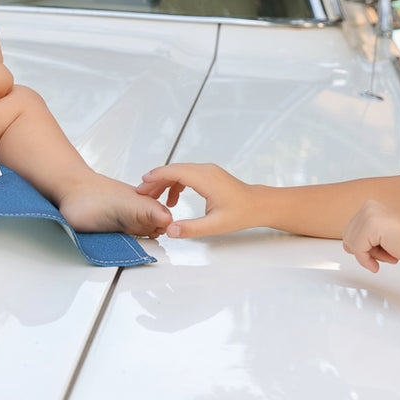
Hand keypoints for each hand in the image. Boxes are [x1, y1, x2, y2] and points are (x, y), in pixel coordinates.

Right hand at [137, 163, 256, 238]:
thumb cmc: (241, 212)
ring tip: (153, 198)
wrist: (258, 205)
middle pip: (174, 169)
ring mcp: (208, 171)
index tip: (141, 184)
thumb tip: (170, 230)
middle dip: (155, 180)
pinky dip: (175, 184)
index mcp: (206, 179)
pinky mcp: (209, 175)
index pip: (175, 171)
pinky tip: (172, 199)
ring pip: (179, 171)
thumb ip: (191, 228)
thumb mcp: (215, 225)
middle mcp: (206, 170)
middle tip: (141, 193)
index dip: (156, 176)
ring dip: (164, 182)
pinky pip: (187, 175)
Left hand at [341, 200, 399, 272]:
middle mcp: (368, 207)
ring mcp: (369, 215)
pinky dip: (367, 261)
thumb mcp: (380, 237)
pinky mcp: (371, 226)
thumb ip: (363, 238)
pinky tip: (383, 261)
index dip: (364, 246)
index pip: (351, 231)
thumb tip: (346, 245)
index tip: (381, 248)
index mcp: (370, 206)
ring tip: (389, 253)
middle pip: (348, 237)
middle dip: (365, 250)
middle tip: (387, 252)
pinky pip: (358, 250)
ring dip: (369, 255)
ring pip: (352, 244)